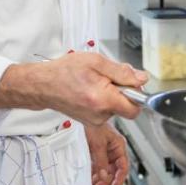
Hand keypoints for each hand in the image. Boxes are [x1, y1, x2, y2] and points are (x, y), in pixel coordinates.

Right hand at [0, 52, 147, 126]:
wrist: (43, 85)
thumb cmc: (65, 71)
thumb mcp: (96, 62)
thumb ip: (122, 72)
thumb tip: (141, 79)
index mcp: (103, 100)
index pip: (135, 108)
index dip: (138, 94)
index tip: (133, 84)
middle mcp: (100, 115)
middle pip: (126, 107)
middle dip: (123, 91)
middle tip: (108, 78)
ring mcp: (95, 121)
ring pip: (116, 108)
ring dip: (112, 94)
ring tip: (95, 82)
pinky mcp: (91, 122)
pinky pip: (106, 111)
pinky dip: (104, 100)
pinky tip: (92, 90)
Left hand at [85, 122, 129, 184]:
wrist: (84, 118)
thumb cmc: (94, 124)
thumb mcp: (98, 143)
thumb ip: (101, 161)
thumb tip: (104, 175)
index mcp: (119, 146)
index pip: (123, 167)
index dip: (119, 179)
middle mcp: (114, 150)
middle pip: (114, 170)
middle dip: (107, 181)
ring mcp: (106, 152)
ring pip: (106, 170)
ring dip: (100, 178)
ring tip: (94, 184)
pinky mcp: (98, 152)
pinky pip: (99, 166)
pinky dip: (95, 173)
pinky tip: (91, 178)